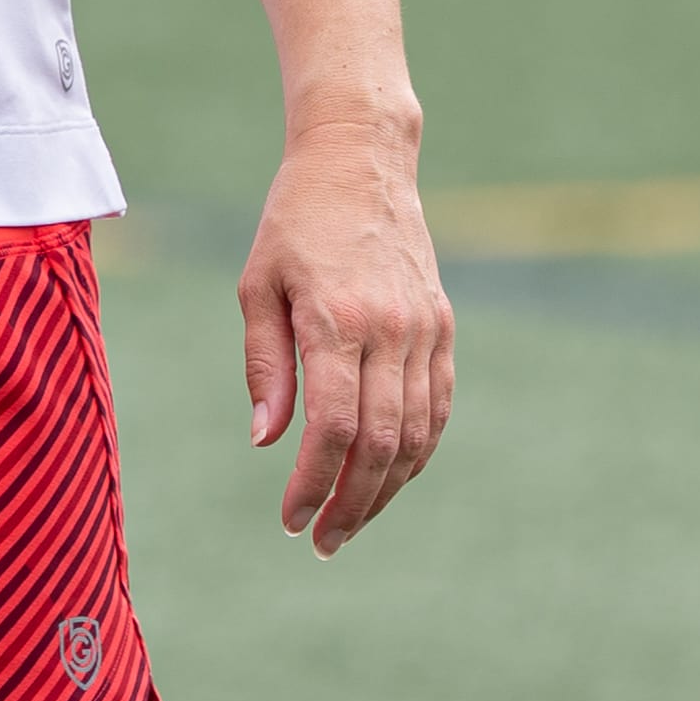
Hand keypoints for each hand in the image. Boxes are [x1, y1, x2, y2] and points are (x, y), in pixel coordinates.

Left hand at [239, 119, 453, 555]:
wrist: (361, 160)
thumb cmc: (293, 222)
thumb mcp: (257, 286)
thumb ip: (265, 366)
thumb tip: (267, 441)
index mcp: (336, 321)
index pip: (332, 430)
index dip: (313, 485)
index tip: (291, 519)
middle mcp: (389, 330)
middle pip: (379, 445)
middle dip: (351, 504)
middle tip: (323, 540)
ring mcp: (424, 329)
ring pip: (415, 435)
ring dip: (386, 490)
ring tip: (351, 522)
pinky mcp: (442, 326)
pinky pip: (438, 406)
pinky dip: (417, 452)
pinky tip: (389, 479)